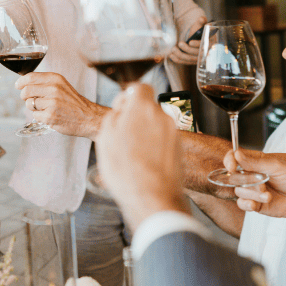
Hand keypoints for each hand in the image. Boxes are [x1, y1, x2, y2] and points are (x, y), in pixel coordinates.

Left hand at [16, 71, 106, 138]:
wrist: (88, 117)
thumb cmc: (73, 102)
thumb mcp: (61, 85)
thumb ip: (45, 82)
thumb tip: (24, 82)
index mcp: (55, 79)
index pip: (30, 77)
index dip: (21, 82)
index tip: (18, 85)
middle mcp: (53, 89)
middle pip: (26, 90)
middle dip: (25, 96)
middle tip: (30, 99)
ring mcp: (52, 103)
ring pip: (29, 104)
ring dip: (34, 108)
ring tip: (45, 108)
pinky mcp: (50, 116)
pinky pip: (35, 115)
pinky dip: (40, 117)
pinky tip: (50, 116)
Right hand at [95, 84, 188, 229]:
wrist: (152, 197)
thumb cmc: (126, 170)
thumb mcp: (105, 138)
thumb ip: (114, 116)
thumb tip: (121, 109)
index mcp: (142, 108)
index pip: (140, 87)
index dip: (128, 96)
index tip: (121, 110)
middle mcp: (162, 116)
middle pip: (147, 109)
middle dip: (136, 118)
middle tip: (123, 136)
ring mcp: (173, 133)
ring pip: (155, 125)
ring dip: (145, 133)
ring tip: (132, 154)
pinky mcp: (179, 149)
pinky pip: (163, 140)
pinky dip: (154, 147)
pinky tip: (143, 163)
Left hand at [168, 17, 206, 65]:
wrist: (196, 39)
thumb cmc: (198, 32)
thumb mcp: (199, 27)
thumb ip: (201, 23)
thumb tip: (202, 18)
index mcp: (210, 42)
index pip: (205, 45)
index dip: (197, 44)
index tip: (190, 42)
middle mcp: (206, 52)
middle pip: (197, 54)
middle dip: (187, 50)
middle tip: (179, 43)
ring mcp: (199, 58)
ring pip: (190, 59)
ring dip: (180, 55)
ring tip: (173, 49)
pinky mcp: (192, 62)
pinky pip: (185, 62)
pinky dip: (178, 60)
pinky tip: (171, 55)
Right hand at [226, 148, 285, 219]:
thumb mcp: (277, 166)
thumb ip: (255, 162)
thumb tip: (236, 155)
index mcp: (256, 161)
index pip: (234, 157)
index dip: (229, 161)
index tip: (231, 166)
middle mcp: (252, 175)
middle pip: (234, 176)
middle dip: (245, 180)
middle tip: (260, 182)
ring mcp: (254, 190)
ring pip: (239, 191)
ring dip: (252, 194)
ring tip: (267, 194)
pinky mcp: (257, 204)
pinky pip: (242, 204)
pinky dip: (246, 204)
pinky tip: (255, 204)